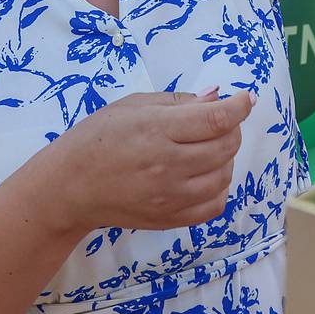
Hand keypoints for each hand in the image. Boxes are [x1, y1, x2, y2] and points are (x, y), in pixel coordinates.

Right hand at [48, 90, 253, 232]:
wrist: (70, 187)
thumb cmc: (97, 139)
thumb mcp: (132, 106)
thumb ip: (177, 101)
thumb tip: (217, 95)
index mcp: (156, 130)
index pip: (215, 119)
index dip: (238, 106)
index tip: (245, 98)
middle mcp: (167, 165)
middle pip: (226, 146)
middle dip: (232, 129)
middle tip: (219, 122)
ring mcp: (170, 196)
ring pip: (224, 176)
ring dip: (227, 158)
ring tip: (209, 148)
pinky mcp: (170, 218)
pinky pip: (214, 206)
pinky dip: (219, 188)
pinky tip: (206, 175)